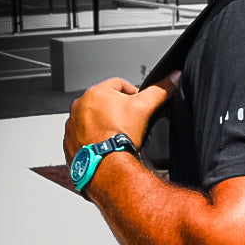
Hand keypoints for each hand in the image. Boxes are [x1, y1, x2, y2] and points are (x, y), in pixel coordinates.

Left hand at [63, 71, 180, 165]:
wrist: (106, 166)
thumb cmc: (120, 137)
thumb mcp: (145, 108)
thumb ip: (160, 91)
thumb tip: (174, 78)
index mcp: (95, 92)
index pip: (119, 84)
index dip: (134, 94)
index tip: (140, 107)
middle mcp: (79, 105)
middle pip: (105, 102)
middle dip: (118, 111)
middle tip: (131, 124)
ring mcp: (73, 124)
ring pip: (93, 119)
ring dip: (104, 124)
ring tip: (118, 136)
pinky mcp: (70, 141)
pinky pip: (84, 136)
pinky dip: (94, 139)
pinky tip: (106, 146)